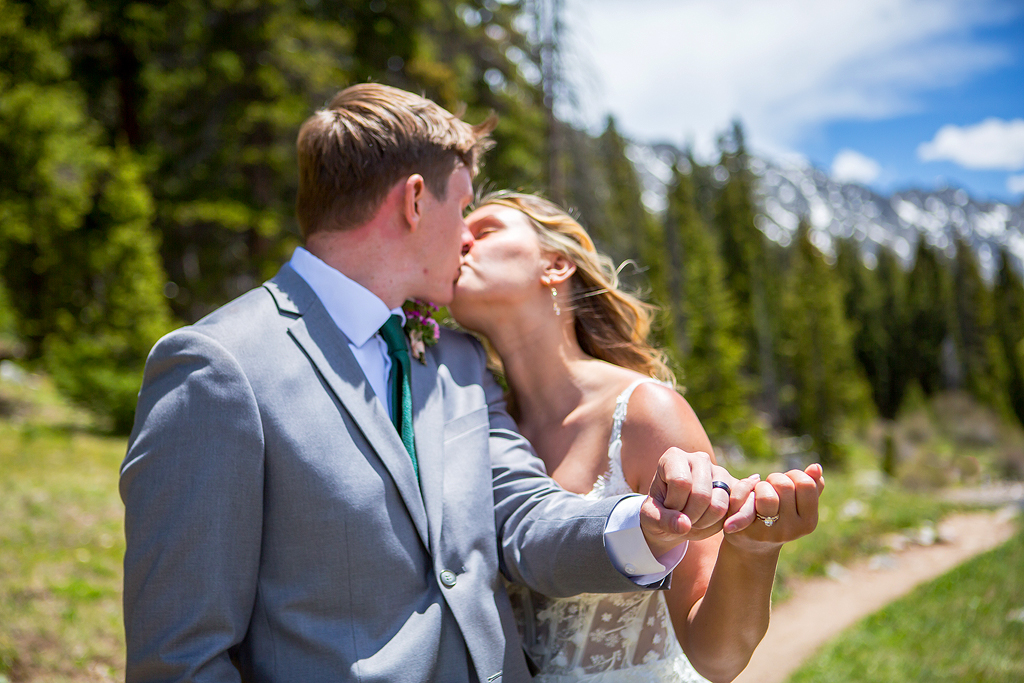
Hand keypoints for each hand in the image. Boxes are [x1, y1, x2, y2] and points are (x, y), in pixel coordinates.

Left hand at [640, 447, 758, 556]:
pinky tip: (711, 525)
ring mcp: (720, 472)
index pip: (681, 482)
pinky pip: (739, 509)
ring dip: (704, 522)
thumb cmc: (660, 513)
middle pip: (701, 494)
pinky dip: (726, 524)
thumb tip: (684, 525)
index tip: (668, 508)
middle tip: (682, 519)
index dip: (674, 504)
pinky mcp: (736, 488)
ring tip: (694, 520)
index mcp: (674, 457)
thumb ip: (663, 520)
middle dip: (690, 516)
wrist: (677, 519)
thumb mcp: (651, 518)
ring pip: (719, 505)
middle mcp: (699, 459)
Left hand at [723, 463, 824, 552]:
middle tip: (770, 486)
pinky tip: (746, 492)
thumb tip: (816, 467)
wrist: (752, 547)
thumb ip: (811, 487)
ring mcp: (769, 532)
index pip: (806, 485)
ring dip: (760, 486)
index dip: (795, 475)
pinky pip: (743, 500)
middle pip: (785, 486)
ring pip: (766, 495)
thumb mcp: (797, 504)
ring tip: (758, 491)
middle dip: (775, 478)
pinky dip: (742, 491)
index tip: (787, 480)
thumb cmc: (778, 516)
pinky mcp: (747, 531)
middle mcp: (791, 530)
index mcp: (808, 522)